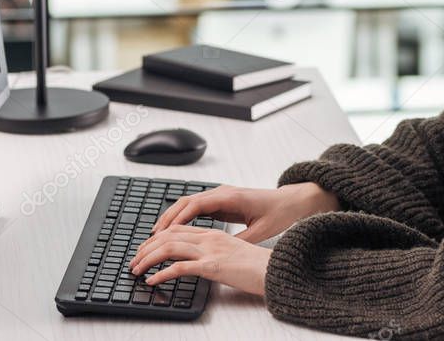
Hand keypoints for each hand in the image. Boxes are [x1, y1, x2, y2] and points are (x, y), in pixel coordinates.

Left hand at [129, 225, 270, 295]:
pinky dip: (161, 273)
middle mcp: (209, 237)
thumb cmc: (258, 264)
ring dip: (148, 259)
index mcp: (213, 233)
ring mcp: (210, 250)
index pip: (178, 229)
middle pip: (169, 235)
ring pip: (169, 248)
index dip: (157, 237)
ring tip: (136, 270)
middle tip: (134, 260)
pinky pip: (179, 267)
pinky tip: (152, 280)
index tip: (145, 248)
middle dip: (147, 247)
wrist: (275, 269)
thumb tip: (202, 261)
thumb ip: (217, 251)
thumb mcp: (234, 252)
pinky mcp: (212, 265)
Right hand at [150, 182, 339, 243]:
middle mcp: (222, 192)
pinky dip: (183, 217)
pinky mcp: (222, 202)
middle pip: (186, 201)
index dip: (176, 217)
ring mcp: (220, 196)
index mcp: (229, 197)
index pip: (195, 204)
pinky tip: (174, 230)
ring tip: (157, 233)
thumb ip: (240, 239)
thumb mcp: (261, 231)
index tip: (163, 231)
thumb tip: (223, 252)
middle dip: (167, 217)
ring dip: (172, 217)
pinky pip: (197, 207)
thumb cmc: (278, 213)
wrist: (291, 201)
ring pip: (189, 203)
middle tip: (152, 235)